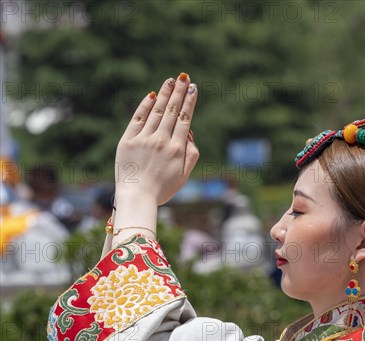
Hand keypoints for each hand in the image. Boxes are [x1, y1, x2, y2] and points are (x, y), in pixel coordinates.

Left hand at [115, 73, 198, 205]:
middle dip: (179, 92)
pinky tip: (152, 95)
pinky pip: (138, 119)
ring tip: (171, 80)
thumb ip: (192, 153)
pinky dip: (145, 106)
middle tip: (184, 77)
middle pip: (172, 110)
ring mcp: (144, 139)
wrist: (136, 197)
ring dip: (165, 94)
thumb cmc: (162, 189)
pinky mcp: (128, 140)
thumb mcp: (184, 175)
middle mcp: (162, 140)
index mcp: (177, 149)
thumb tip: (189, 132)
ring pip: (156, 111)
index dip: (189, 102)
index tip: (193, 88)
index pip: (184, 119)